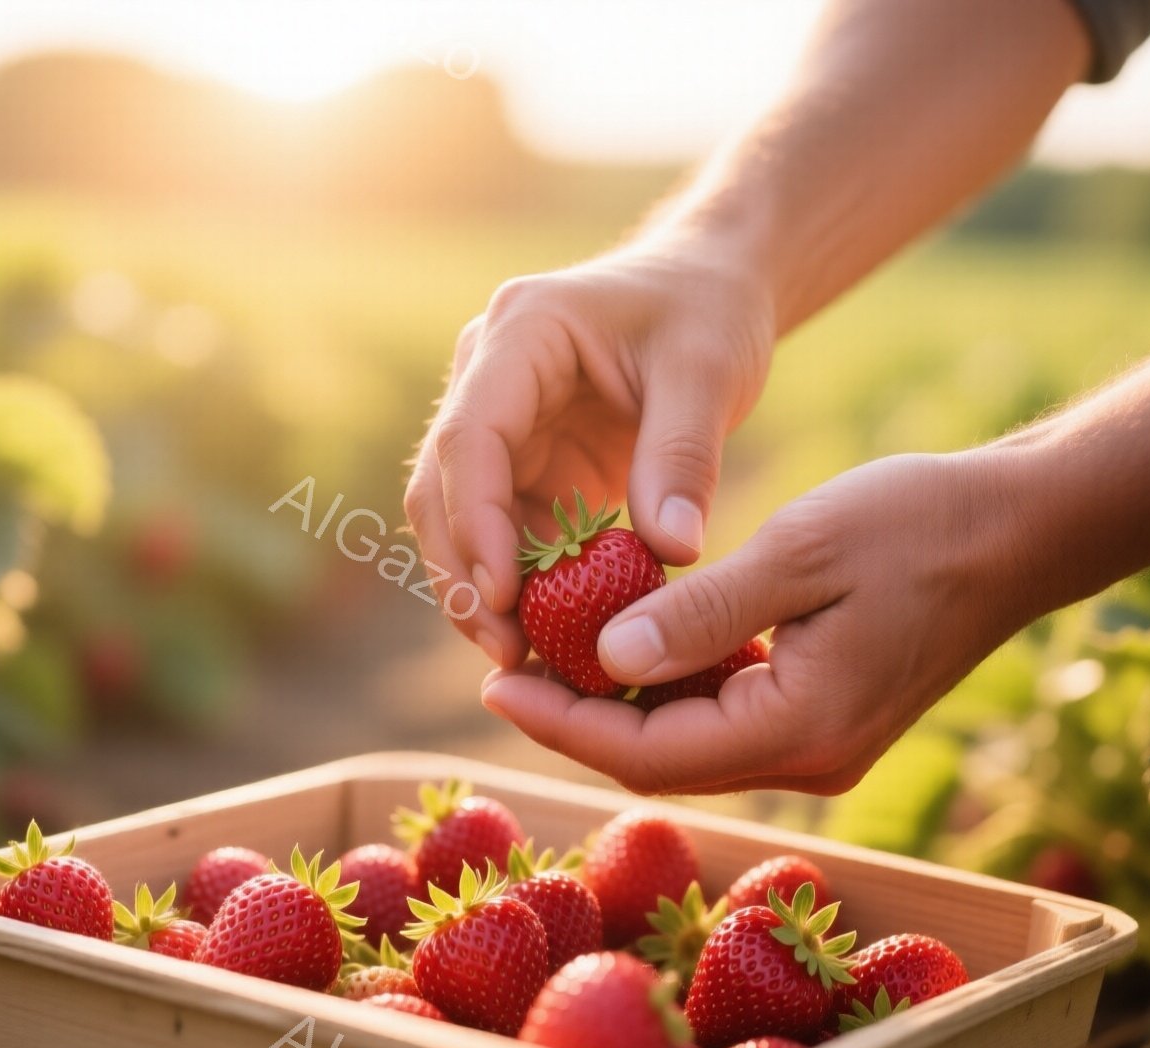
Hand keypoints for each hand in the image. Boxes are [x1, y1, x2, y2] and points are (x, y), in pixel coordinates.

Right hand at [404, 242, 776, 667]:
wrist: (708, 287)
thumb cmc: (707, 313)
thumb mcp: (708, 372)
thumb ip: (683, 457)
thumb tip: (673, 551)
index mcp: (520, 332)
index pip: (470, 435)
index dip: (475, 520)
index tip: (503, 595)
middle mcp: (485, 376)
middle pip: (441, 485)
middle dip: (464, 571)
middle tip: (504, 650)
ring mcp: (498, 424)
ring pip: (456, 519)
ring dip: (480, 589)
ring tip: (521, 659)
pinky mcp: (521, 465)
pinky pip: (501, 534)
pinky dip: (518, 588)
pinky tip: (546, 638)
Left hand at [481, 450, 1048, 794]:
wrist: (1018, 531)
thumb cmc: (916, 525)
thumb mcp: (799, 554)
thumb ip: (702, 612)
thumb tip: (604, 652)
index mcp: (800, 729)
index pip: (648, 753)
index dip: (562, 723)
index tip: (491, 683)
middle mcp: (806, 759)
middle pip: (658, 759)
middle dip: (576, 717)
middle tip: (502, 664)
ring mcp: (818, 745)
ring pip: (686, 742)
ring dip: (617, 702)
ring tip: (545, 647)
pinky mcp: (822, 718)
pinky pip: (722, 718)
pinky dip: (667, 686)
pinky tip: (623, 640)